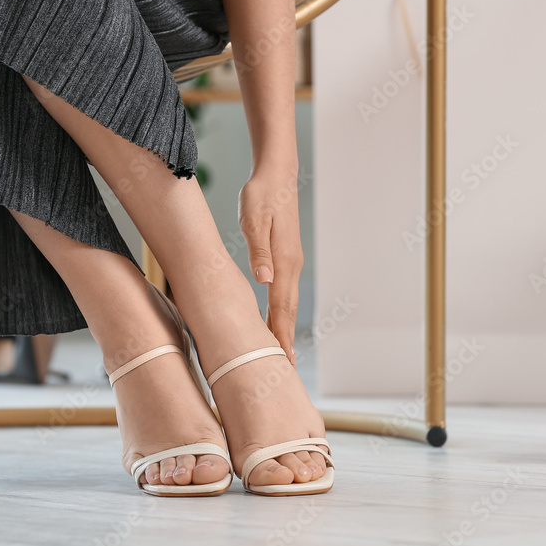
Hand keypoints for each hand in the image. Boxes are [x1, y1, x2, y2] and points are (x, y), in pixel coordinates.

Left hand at [238, 165, 303, 365]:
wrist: (277, 175)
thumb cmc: (261, 195)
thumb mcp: (253, 220)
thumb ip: (259, 251)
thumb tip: (265, 279)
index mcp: (283, 261)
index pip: (282, 306)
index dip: (281, 334)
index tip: (283, 360)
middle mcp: (291, 265)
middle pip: (288, 310)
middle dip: (286, 339)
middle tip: (287, 369)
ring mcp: (291, 261)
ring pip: (288, 302)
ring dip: (285, 327)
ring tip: (283, 353)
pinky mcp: (286, 256)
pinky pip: (285, 291)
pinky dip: (282, 310)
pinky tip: (275, 318)